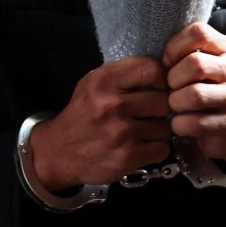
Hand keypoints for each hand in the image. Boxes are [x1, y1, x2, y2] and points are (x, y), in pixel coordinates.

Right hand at [28, 57, 171, 189]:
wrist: (59, 152)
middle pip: (164, 101)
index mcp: (104, 80)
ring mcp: (121, 133)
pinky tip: (143, 146)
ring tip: (144, 131)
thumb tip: (164, 73)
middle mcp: (113, 104)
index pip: (152, 69)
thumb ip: (125, 74)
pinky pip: (162, 149)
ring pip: (166, 126)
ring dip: (159, 130)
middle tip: (151, 113)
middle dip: (161, 107)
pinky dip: (156, 149)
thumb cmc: (83, 113)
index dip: (163, 78)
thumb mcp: (94, 82)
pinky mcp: (127, 157)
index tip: (160, 86)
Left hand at [163, 22, 225, 170]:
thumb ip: (182, 53)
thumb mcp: (195, 64)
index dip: (175, 47)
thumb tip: (163, 60)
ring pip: (195, 95)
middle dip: (173, 78)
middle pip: (195, 64)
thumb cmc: (201, 87)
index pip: (199, 33)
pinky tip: (181, 123)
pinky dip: (180, 124)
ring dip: (176, 102)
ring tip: (176, 105)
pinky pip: (196, 123)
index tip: (168, 62)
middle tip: (170, 88)